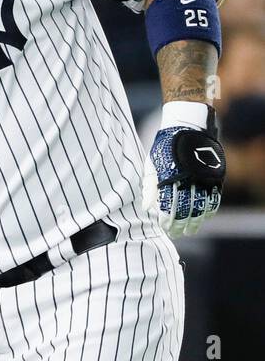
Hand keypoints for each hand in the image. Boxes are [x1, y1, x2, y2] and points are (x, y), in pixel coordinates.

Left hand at [150, 110, 225, 236]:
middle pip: (185, 210)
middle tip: (176, 234)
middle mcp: (187, 179)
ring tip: (190, 231)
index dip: (166, 220)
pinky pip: (214, 197)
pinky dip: (210, 210)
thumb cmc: (164, 148)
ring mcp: (203, 177)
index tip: (163, 228)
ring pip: (201, 207)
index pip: (168, 206)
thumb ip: (150, 187)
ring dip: (195, 221)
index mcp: (169, 177)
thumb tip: (146, 208)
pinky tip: (204, 218)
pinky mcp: (214, 175)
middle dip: (180, 224)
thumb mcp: (152, 165)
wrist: (186, 127)